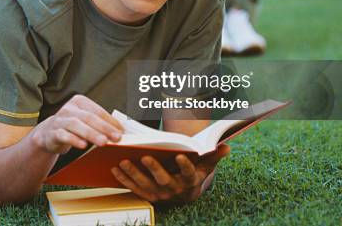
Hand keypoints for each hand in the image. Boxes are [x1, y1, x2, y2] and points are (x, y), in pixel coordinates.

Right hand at [31, 95, 122, 154]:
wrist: (48, 133)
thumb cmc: (72, 127)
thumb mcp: (85, 121)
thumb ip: (100, 123)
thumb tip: (121, 131)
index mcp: (79, 102)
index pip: (98, 111)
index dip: (111, 122)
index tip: (122, 132)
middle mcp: (69, 109)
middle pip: (89, 117)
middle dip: (104, 128)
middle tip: (117, 137)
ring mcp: (60, 120)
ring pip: (76, 125)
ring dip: (91, 134)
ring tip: (103, 142)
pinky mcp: (53, 133)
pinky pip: (64, 135)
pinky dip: (74, 140)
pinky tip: (83, 145)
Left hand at [111, 144, 229, 202]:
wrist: (185, 194)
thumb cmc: (194, 173)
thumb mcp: (205, 165)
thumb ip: (213, 155)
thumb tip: (226, 146)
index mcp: (189, 180)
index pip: (188, 173)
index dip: (185, 165)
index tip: (179, 156)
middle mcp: (174, 189)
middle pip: (163, 180)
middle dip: (153, 169)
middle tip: (144, 156)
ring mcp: (160, 194)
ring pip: (145, 185)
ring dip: (133, 174)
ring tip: (122, 161)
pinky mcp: (148, 195)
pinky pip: (134, 188)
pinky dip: (124, 180)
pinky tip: (115, 169)